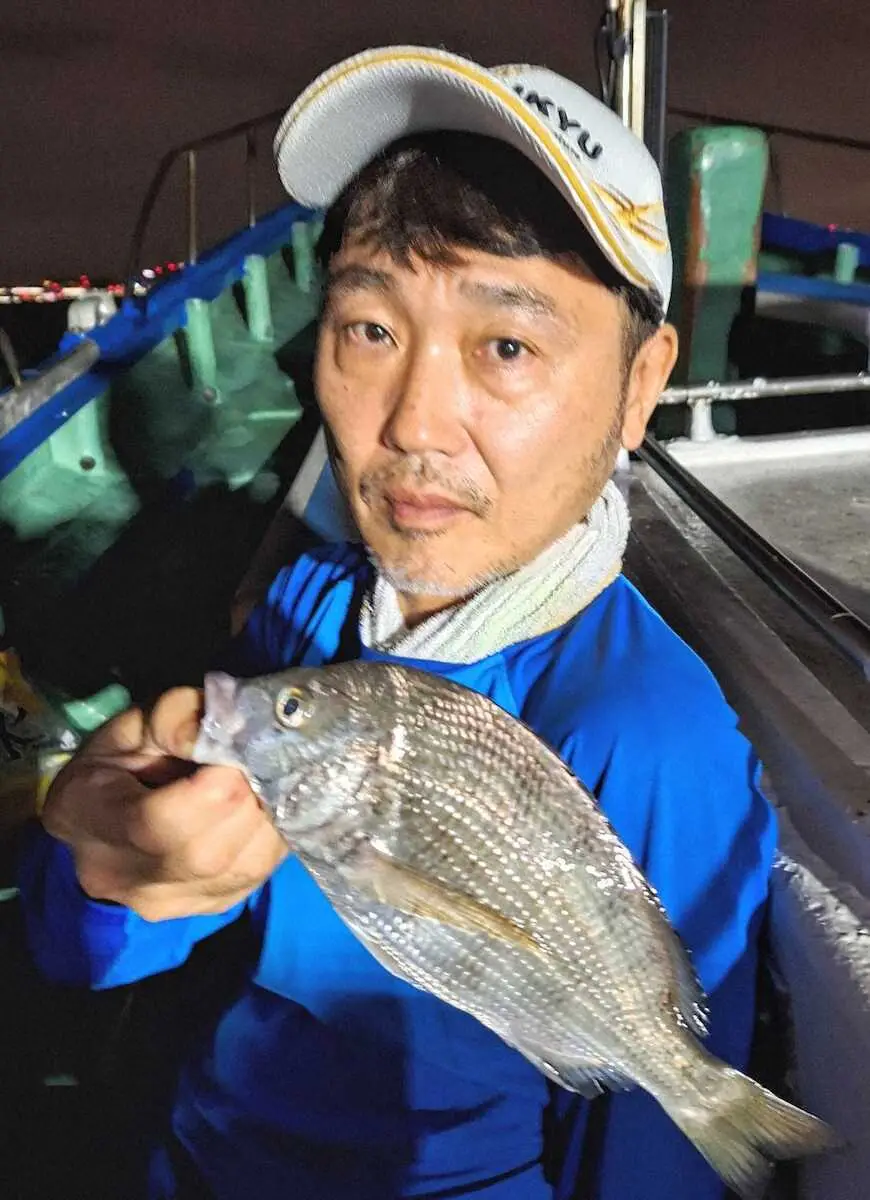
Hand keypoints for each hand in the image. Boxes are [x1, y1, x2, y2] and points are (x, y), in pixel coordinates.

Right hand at [42, 688, 288, 919]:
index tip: (237, 751)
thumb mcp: (139, 722)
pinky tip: (263, 808)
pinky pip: (259, 875)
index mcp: (88, 816)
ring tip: (261, 782)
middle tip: (258, 762)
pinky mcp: (207, 907)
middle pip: (207, 854)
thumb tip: (228, 735)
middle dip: (248, 800)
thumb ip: (178, 719)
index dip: (215, 789)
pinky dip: (272, 836)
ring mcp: (167, 903)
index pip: (158, 824)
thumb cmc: (124, 757)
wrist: (109, 808)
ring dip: (267, 818)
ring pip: (244, 868)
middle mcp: (121, 877)